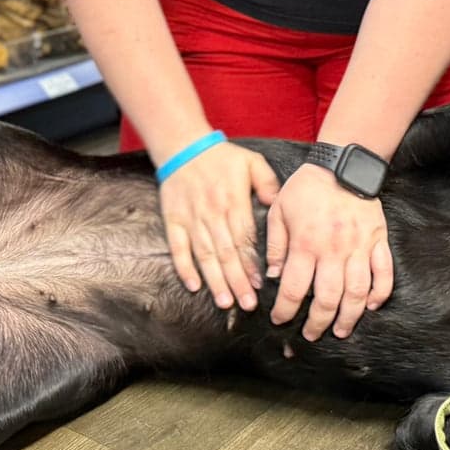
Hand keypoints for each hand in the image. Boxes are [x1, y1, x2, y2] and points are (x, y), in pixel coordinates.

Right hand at [159, 142, 280, 310]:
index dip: (251, 263)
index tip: (258, 285)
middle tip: (247, 304)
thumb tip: (276, 205)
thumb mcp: (252, 162)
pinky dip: (184, 267)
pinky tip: (193, 285)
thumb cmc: (221, 156)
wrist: (182, 145)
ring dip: (214, 280)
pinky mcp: (173, 219)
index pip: (244, 238)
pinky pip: (178, 247)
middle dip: (237, 280)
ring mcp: (191, 218)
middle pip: (226, 252)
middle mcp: (212, 212)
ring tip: (224, 302)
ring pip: (204, 254)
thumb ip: (268, 183)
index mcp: (233, 201)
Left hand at [266, 163, 393, 339]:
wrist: (343, 164)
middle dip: (317, 322)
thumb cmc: (307, 188)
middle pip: (327, 299)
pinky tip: (370, 306)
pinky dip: (379, 293)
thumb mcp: (279, 210)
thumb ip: (274, 245)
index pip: (293, 288)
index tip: (279, 320)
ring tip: (341, 330)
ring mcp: (359, 247)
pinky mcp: (378, 241)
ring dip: (349, 317)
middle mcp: (334, 250)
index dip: (285, 310)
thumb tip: (272, 276)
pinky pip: (384, 273)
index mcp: (306, 243)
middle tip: (311, 334)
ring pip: (357, 293)